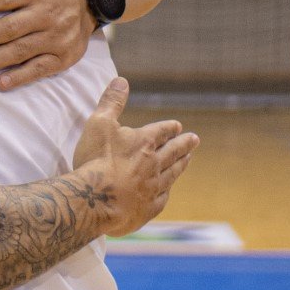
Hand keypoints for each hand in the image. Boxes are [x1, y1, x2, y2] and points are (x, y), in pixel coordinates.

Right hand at [71, 78, 198, 236]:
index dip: (169, 128)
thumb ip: (111, 102)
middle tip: (194, 140)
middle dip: (184, 144)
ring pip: (172, 174)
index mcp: (144, 142)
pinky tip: (166, 192)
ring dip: (181, 166)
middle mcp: (154, 164)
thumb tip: (121, 80)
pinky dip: (165, 193)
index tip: (177, 126)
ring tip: (187, 160)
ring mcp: (153, 188)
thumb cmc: (95, 160)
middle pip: (174, 152)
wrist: (95, 200)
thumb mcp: (99, 124)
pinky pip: (162, 199)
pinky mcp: (147, 209)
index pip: (162, 131)